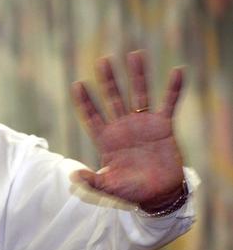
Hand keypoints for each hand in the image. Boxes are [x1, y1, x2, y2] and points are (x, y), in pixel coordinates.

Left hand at [71, 50, 184, 211]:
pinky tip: (176, 71)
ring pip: (139, 94)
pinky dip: (173, 88)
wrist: (159, 194)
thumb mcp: (109, 186)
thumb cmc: (131, 191)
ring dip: (137, 75)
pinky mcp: (163, 126)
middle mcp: (122, 127)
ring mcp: (142, 124)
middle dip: (108, 80)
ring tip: (135, 54)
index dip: (85, 101)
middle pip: (113, 98)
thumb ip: (92, 181)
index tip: (77, 84)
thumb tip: (73, 176)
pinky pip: (169, 103)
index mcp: (106, 139)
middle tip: (102, 60)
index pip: (92, 116)